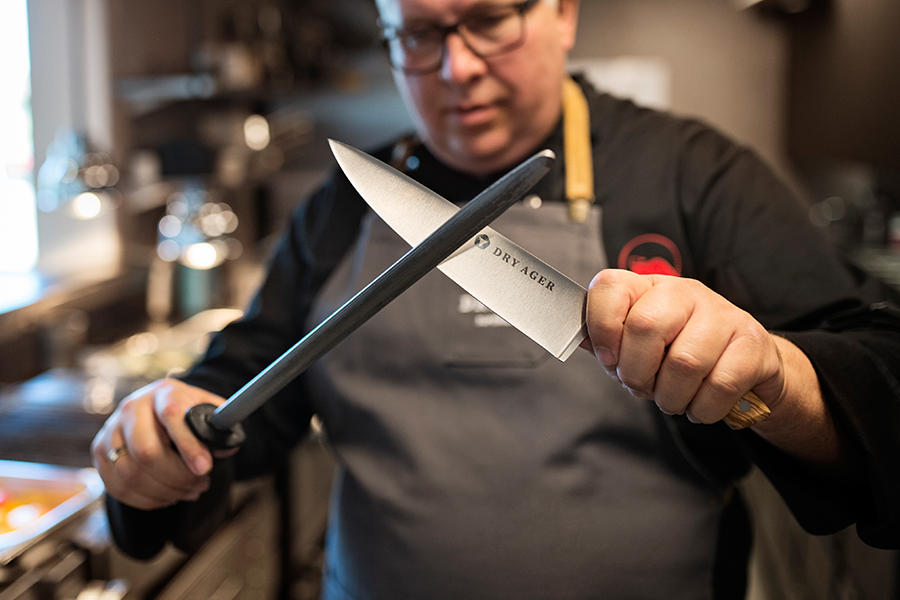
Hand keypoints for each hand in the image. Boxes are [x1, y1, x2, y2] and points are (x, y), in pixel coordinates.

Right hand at [91, 379, 235, 509]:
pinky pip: (119, 487)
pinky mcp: (100, 452)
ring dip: (165, 491)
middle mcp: (132, 408)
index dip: (189, 445)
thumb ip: (219, 427)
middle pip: (147, 452)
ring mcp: (111, 429)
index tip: (205, 468)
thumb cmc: (189, 413)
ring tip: (190, 490)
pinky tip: (169, 495)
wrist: (159, 410)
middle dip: (178, 477)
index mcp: (164, 392)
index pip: (172, 415)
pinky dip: (147, 499)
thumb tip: (227, 446)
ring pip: (131, 474)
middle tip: (201, 483)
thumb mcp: (209, 411)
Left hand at [585, 269, 786, 423]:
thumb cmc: (679, 353)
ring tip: (672, 398)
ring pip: (684, 363)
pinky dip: (702, 409)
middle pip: (645, 327)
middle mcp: (685, 291)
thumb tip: (571, 336)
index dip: (601, 327)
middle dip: (636, 373)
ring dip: (670, 397)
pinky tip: (699, 404)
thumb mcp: (637, 344)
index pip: (609, 287)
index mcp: (647, 288)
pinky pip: (720, 385)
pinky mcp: (753, 343)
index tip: (608, 359)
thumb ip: (606, 340)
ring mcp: (723, 313)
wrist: (745, 364)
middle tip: (643, 388)